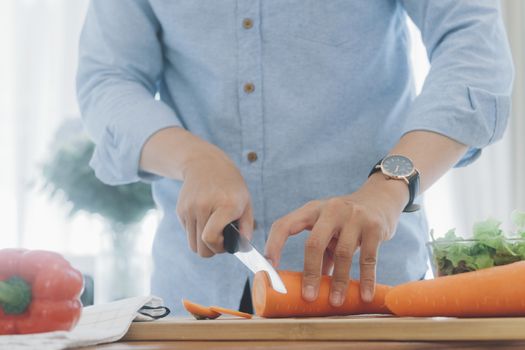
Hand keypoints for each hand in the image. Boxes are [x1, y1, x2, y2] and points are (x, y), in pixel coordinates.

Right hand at [176, 147, 252, 256]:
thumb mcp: (245, 202)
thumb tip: (242, 248)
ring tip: (214, 231)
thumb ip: (246, 227)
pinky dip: (196, 232)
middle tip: (221, 240)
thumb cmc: (230, 186)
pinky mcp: (180, 210)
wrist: (205, 164)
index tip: (227, 242)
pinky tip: (205, 219)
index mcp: (225, 205)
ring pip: (192, 245)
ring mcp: (189, 208)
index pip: (210, 238)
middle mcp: (204, 206)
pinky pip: (187, 234)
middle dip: (212, 249)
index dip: (219, 247)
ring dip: (203, 243)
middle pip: (201, 247)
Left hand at [264, 174, 407, 305]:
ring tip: (335, 302)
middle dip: (310, 273)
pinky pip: (368, 258)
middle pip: (313, 243)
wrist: (380, 198)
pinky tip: (363, 295)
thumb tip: (310, 285)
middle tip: (308, 296)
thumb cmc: (346, 220)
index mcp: (311, 210)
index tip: (269, 268)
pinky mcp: (374, 226)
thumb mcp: (329, 228)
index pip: (285, 224)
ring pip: (343, 253)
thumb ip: (320, 250)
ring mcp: (353, 216)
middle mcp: (330, 209)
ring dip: (339, 281)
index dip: (274, 245)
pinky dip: (366, 279)